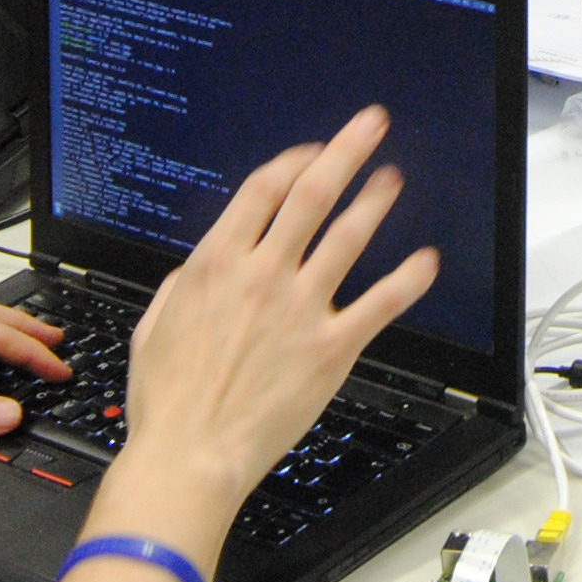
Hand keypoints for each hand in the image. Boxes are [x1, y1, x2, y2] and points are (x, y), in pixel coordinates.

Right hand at [114, 107, 438, 517]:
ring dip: (376, 201)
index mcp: (216, 264)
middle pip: (312, 194)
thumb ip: (182, 287)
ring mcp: (300, 309)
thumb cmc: (168, 402)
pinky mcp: (330, 348)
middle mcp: (263, 275)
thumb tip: (198, 269)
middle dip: (346, 150)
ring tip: (394, 178)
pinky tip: (426, 261)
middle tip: (372, 124)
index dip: (294, 160)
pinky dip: (408, 279)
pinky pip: (380, 303)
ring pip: (349, 237)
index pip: (264, 189)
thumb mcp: (154, 326)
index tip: (313, 151)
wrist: (190, 456)